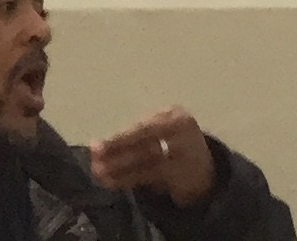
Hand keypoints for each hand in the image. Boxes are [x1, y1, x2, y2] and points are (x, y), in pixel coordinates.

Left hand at [88, 109, 215, 204]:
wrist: (202, 169)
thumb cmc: (171, 146)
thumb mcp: (157, 133)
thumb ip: (132, 138)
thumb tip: (97, 146)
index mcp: (173, 114)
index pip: (142, 126)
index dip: (118, 136)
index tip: (95, 146)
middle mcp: (181, 128)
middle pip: (145, 139)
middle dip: (116, 148)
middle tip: (94, 158)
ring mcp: (185, 149)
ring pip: (146, 157)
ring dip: (119, 166)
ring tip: (98, 172)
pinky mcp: (183, 170)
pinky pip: (150, 174)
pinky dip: (128, 178)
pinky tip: (112, 182)